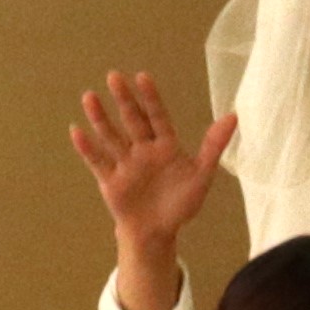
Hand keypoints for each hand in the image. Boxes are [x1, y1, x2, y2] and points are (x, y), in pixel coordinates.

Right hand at [68, 66, 234, 252]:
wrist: (156, 232)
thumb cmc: (180, 204)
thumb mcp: (202, 175)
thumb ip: (213, 145)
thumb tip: (233, 115)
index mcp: (166, 146)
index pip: (157, 117)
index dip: (150, 98)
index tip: (142, 77)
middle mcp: (143, 150)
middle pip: (132, 121)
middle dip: (123, 99)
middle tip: (114, 76)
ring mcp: (125, 164)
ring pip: (111, 136)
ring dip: (100, 117)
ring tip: (89, 97)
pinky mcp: (109, 180)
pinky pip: (97, 161)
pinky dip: (86, 147)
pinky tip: (76, 131)